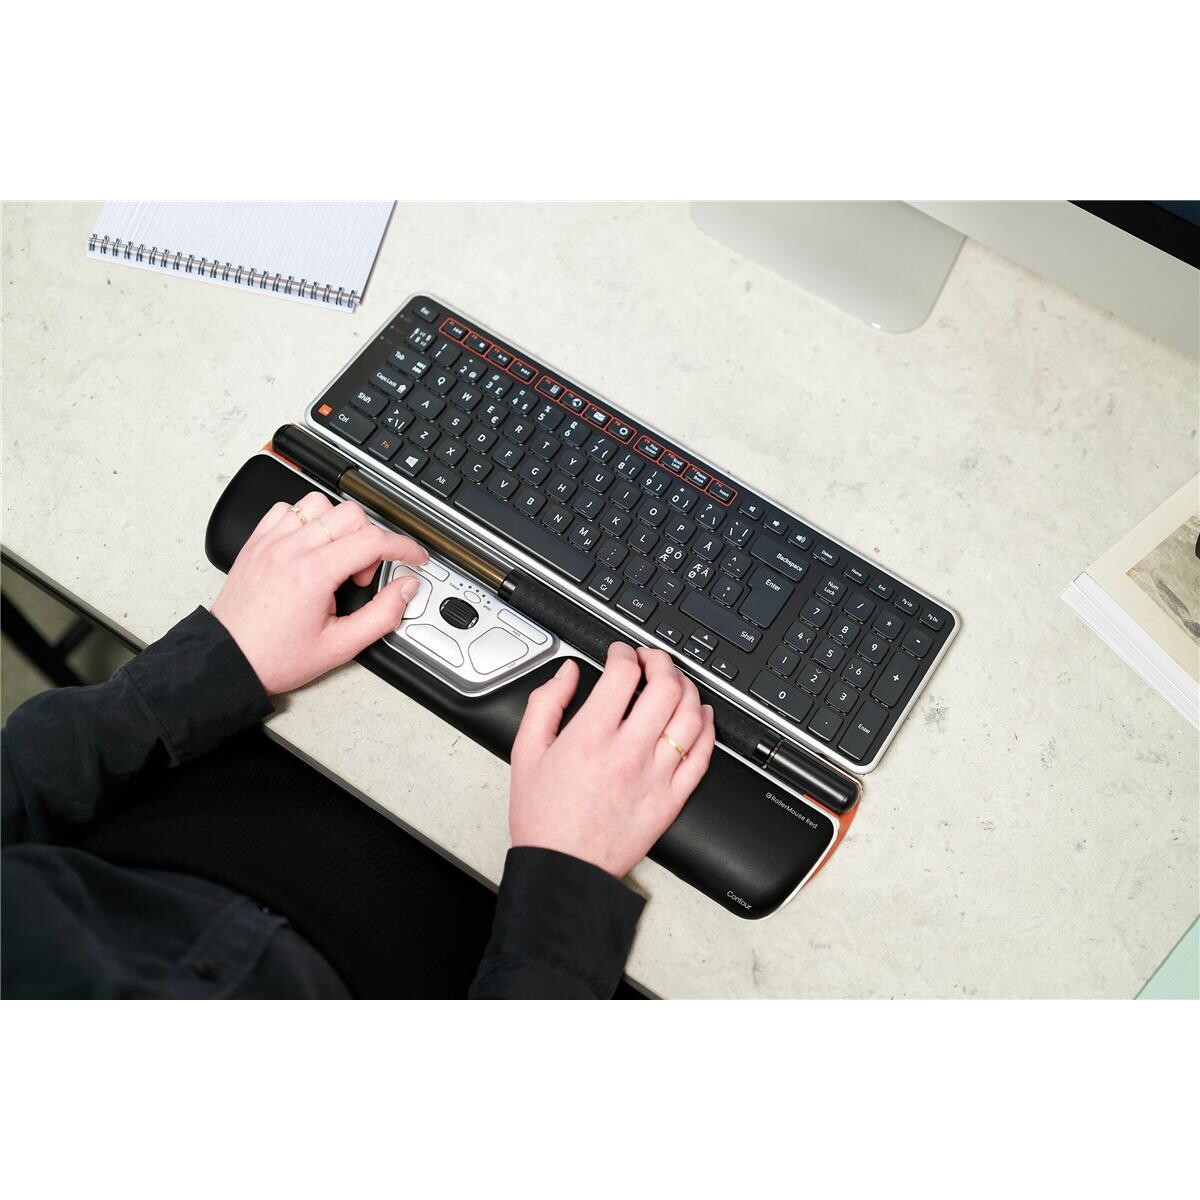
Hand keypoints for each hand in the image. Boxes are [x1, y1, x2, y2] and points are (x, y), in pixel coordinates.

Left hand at [211, 491, 427, 694]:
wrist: (228, 660)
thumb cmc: (275, 657)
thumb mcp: (340, 647)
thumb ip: (382, 615)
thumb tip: (405, 589)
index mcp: (313, 574)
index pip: (373, 541)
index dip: (404, 547)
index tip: (414, 556)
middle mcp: (290, 550)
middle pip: (351, 515)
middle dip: (370, 541)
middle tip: (362, 574)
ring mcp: (270, 541)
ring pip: (320, 504)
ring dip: (338, 526)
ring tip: (336, 558)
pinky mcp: (256, 541)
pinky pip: (287, 509)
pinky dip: (307, 521)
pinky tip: (310, 547)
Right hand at [509, 643, 715, 877]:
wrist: (564, 869)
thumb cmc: (544, 817)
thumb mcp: (527, 752)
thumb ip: (546, 703)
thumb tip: (568, 673)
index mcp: (591, 737)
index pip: (623, 674)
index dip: (624, 653)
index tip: (620, 653)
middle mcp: (628, 752)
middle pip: (665, 688)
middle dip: (661, 662)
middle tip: (652, 660)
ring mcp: (656, 776)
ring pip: (690, 717)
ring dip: (687, 689)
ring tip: (676, 682)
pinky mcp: (672, 799)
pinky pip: (702, 756)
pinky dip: (707, 728)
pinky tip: (702, 715)